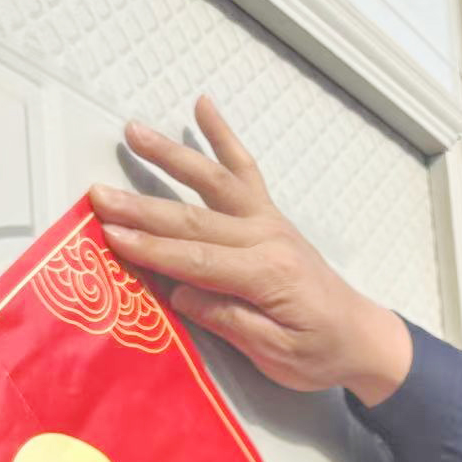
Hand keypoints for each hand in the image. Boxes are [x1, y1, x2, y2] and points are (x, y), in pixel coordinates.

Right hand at [89, 96, 412, 406]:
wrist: (363, 339)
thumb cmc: (320, 354)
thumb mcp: (275, 354)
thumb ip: (229, 321)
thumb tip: (181, 293)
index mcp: (267, 275)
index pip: (197, 261)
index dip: (151, 250)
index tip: (109, 236)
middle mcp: (268, 239)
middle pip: (195, 220)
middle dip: (143, 208)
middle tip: (98, 195)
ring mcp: (270, 222)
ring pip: (214, 183)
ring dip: (171, 157)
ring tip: (133, 132)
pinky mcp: (271, 217)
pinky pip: (245, 171)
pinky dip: (224, 137)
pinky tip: (204, 106)